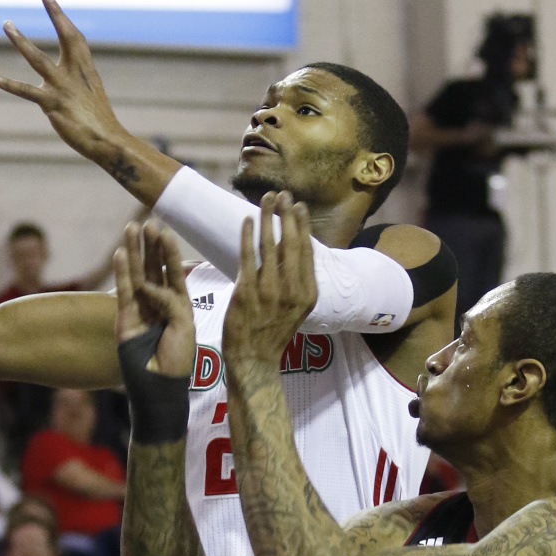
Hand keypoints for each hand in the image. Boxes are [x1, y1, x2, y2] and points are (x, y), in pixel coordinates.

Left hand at [0, 0, 127, 166]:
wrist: (108, 142)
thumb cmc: (98, 122)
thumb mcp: (90, 96)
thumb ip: (75, 84)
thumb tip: (64, 82)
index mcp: (86, 71)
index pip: (75, 37)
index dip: (61, 17)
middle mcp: (75, 74)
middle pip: (65, 38)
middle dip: (56, 15)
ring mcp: (63, 88)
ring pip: (38, 59)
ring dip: (22, 41)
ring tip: (8, 24)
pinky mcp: (52, 104)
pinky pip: (24, 91)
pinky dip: (6, 82)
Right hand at [114, 220, 193, 377]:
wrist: (159, 385)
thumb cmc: (178, 359)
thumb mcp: (184, 325)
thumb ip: (169, 301)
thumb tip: (148, 286)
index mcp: (179, 304)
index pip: (173, 271)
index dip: (168, 252)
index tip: (165, 231)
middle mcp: (159, 303)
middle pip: (153, 268)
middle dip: (150, 246)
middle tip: (148, 222)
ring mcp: (140, 309)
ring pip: (136, 275)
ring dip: (133, 252)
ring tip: (130, 228)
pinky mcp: (124, 318)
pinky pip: (122, 291)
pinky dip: (121, 272)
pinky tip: (119, 253)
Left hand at [223, 191, 316, 367]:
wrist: (254, 361)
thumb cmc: (272, 333)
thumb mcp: (295, 309)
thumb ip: (296, 281)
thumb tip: (294, 253)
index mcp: (308, 293)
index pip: (307, 251)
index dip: (303, 225)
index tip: (299, 206)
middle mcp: (292, 290)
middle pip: (291, 243)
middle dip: (287, 215)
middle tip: (283, 194)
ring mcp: (270, 291)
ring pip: (270, 245)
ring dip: (268, 218)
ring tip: (266, 199)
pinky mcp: (247, 293)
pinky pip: (248, 257)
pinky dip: (248, 236)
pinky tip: (248, 220)